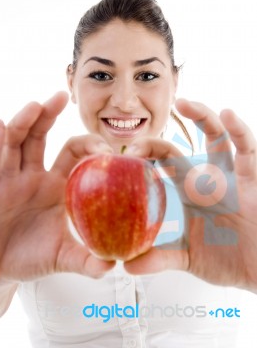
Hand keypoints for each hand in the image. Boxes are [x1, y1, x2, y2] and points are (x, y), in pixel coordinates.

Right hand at [0, 92, 114, 285]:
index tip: (104, 147)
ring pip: (14, 143)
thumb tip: (113, 264)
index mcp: (56, 185)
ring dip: (23, 123)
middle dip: (48, 116)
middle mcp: (33, 175)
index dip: (88, 146)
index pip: (74, 153)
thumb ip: (85, 260)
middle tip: (61, 97)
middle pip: (40, 137)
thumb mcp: (60, 257)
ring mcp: (8, 177)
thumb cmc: (29, 257)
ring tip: (34, 107)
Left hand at [124, 99, 256, 292]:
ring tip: (184, 104)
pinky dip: (240, 131)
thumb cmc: (228, 258)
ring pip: (218, 138)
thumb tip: (127, 264)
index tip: (125, 156)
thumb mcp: (188, 256)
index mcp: (191, 191)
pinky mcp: (254, 179)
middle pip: (184, 147)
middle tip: (137, 142)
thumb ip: (160, 258)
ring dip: (204, 117)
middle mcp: (209, 178)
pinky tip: (228, 114)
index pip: (164, 162)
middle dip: (159, 141)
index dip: (146, 155)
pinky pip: (249, 150)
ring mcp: (232, 176)